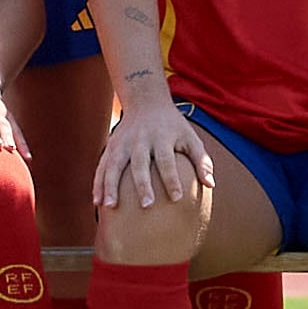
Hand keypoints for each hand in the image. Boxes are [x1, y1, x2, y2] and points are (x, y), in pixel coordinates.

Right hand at [94, 93, 211, 214]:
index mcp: (161, 137)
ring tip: (109, 206)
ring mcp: (122, 142)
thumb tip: (210, 184)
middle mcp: (140, 139)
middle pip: (140, 163)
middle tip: (147, 205)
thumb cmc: (173, 127)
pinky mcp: (110, 146)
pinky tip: (97, 201)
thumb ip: (201, 160)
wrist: (146, 102)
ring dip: (110, 185)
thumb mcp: (191, 137)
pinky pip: (102, 166)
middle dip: (142, 184)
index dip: (172, 178)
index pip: (167, 160)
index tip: (177, 198)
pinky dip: (98, 183)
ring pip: (114, 165)